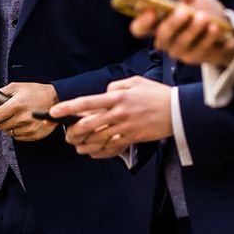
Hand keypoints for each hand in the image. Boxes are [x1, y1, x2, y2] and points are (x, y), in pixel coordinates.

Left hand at [0, 82, 58, 140]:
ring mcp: (29, 128)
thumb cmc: (37, 92)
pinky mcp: (34, 135)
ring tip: (18, 117)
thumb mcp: (17, 87)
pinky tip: (24, 122)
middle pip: (1, 126)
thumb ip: (0, 93)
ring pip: (9, 132)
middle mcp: (22, 117)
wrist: (56, 99)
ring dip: (11, 126)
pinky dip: (19, 131)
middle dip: (2, 120)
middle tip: (8, 114)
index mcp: (16, 105)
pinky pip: (18, 137)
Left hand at [49, 77, 171, 157]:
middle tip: (65, 133)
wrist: (178, 111)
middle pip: (88, 125)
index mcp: (117, 97)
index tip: (54, 112)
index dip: (68, 108)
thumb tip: (103, 94)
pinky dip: (100, 152)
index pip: (87, 103)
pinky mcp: (133, 139)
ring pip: (98, 139)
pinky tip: (93, 152)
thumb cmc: (156, 94)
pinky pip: (112, 148)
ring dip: (84, 144)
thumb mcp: (135, 82)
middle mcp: (118, 113)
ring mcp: (125, 128)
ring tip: (76, 145)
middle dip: (73, 131)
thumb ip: (115, 87)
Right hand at [130, 0, 233, 67]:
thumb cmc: (201, 9)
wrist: (226, 27)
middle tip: (183, 11)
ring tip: (203, 17)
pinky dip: (208, 38)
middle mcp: (166, 40)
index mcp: (157, 24)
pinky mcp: (197, 58)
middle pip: (162, 37)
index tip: (151, 10)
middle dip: (172, 24)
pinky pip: (201, 50)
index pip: (139, 28)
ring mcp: (181, 51)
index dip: (142, 22)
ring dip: (193, 30)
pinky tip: (215, 27)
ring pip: (182, 44)